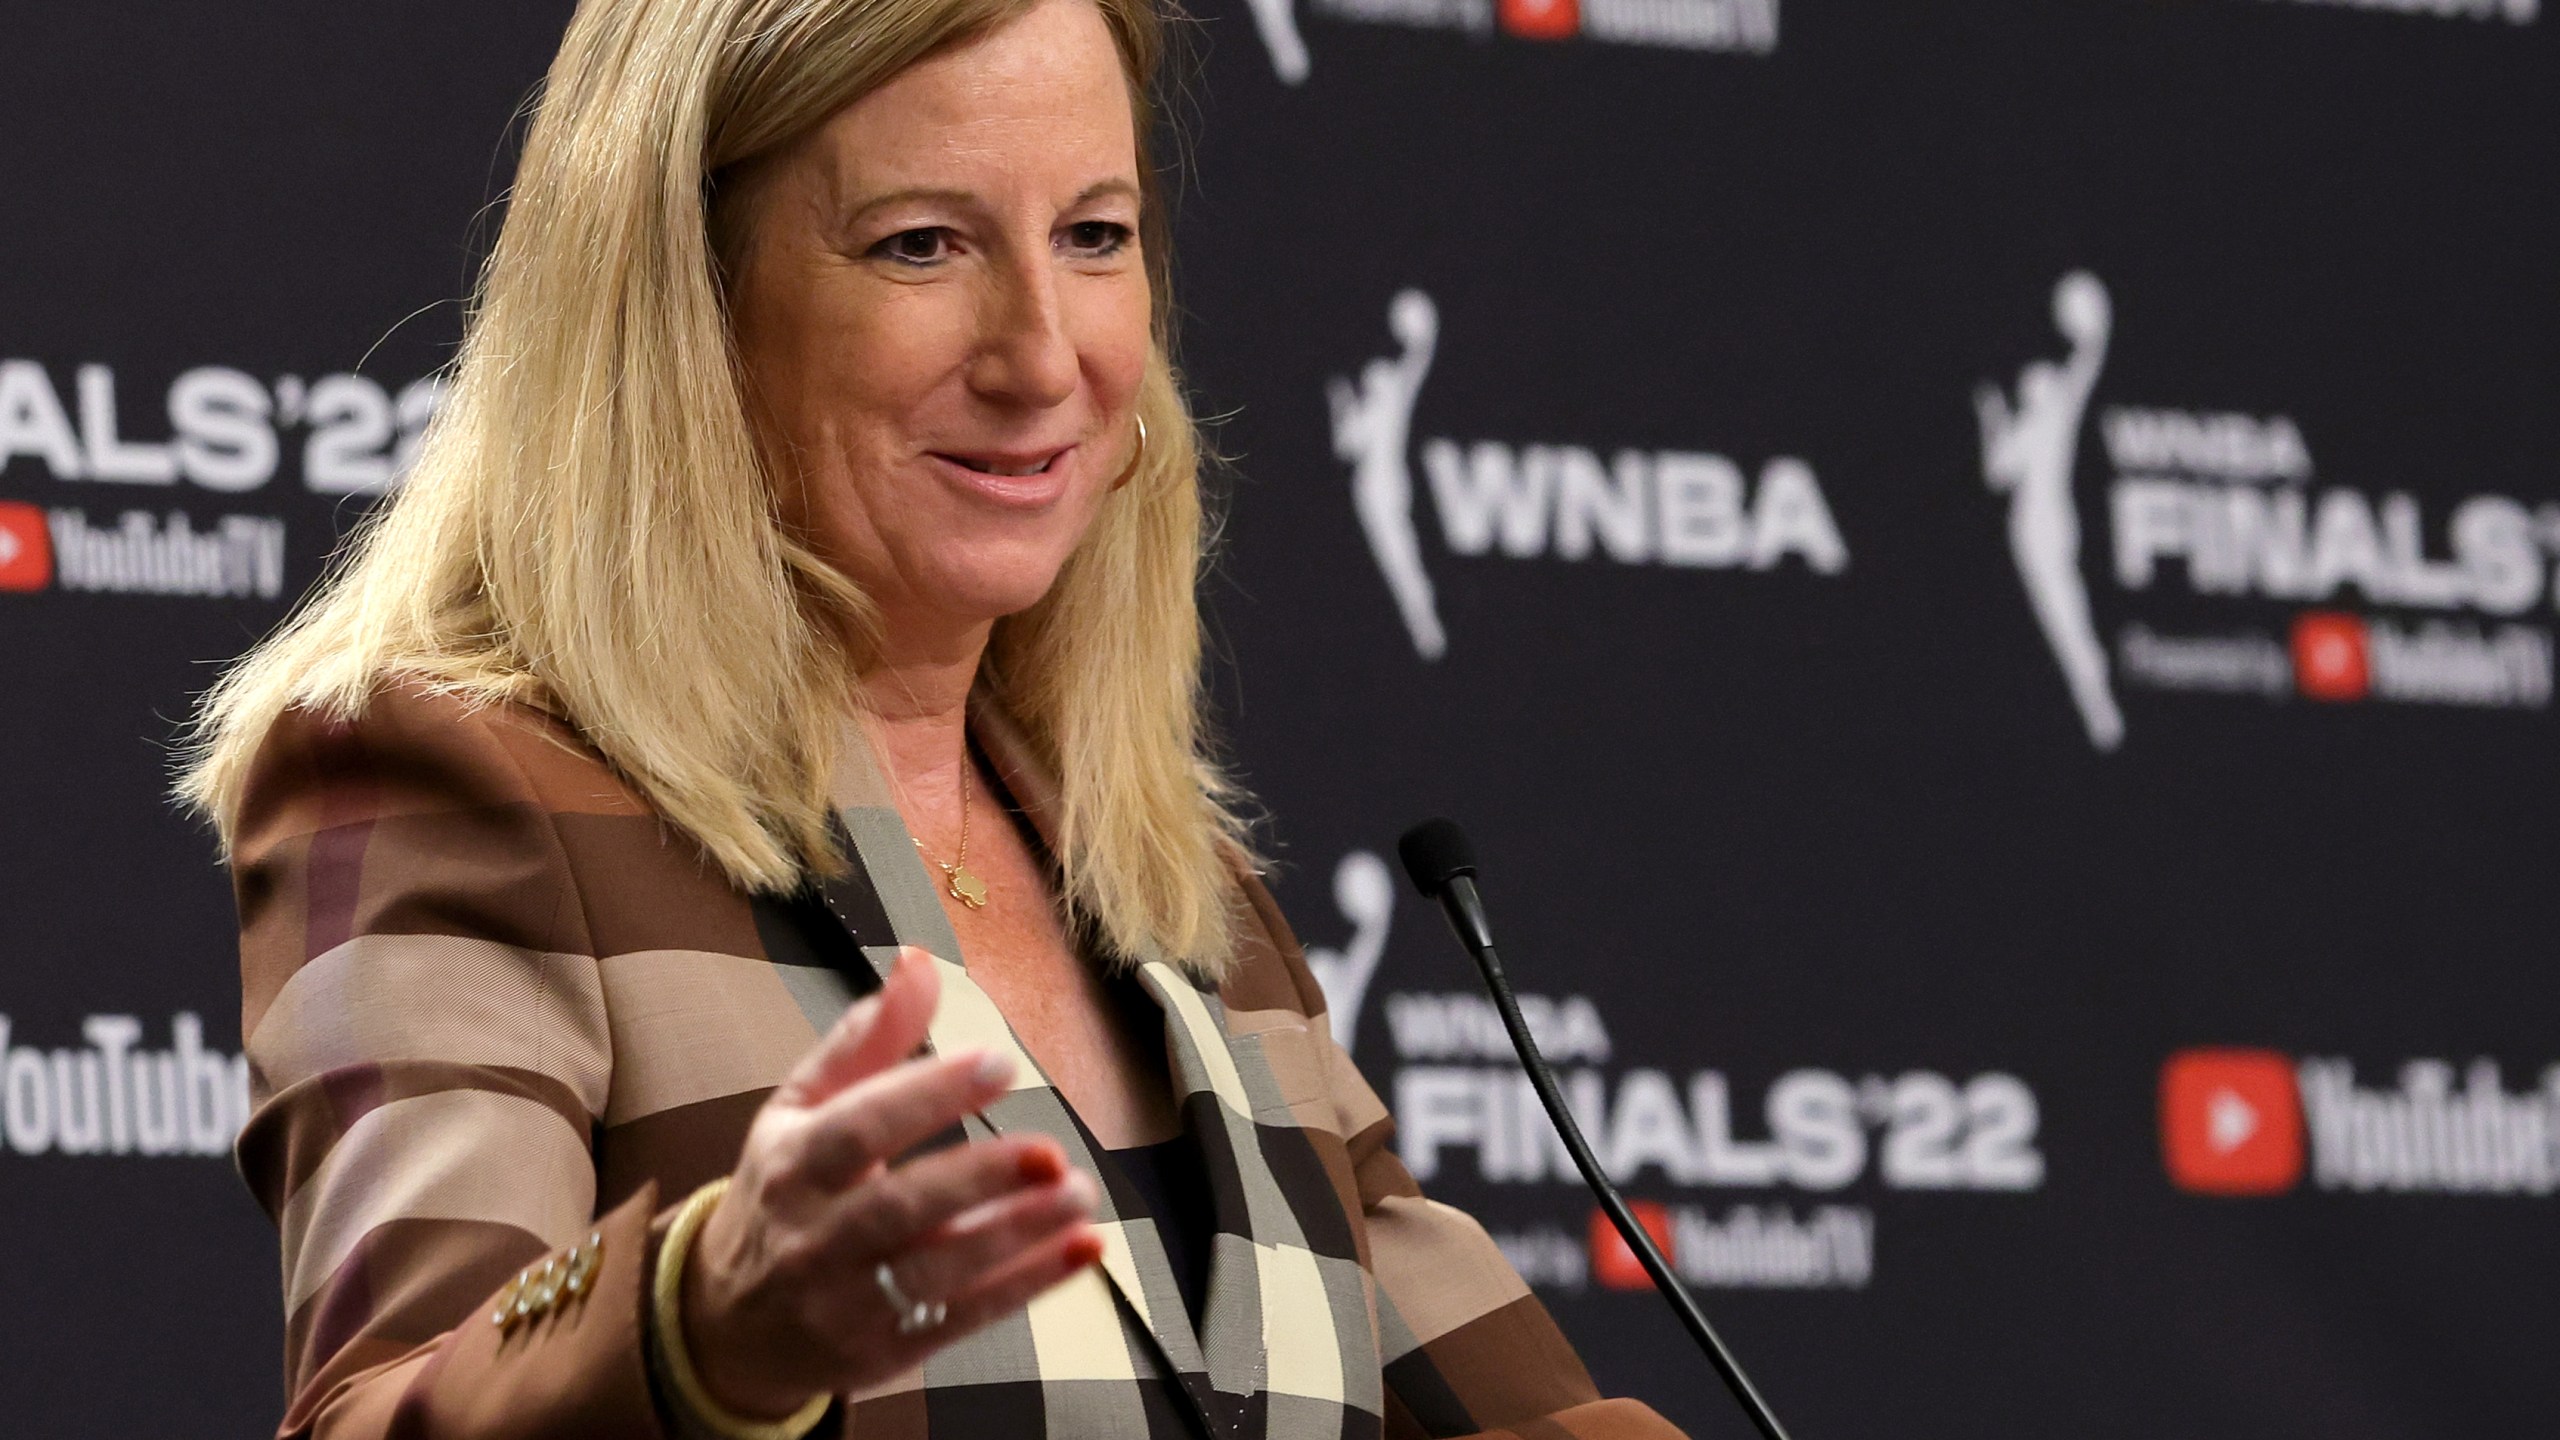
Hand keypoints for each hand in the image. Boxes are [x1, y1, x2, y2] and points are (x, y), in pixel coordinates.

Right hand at [678, 948, 1103, 1418]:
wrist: (728, 1325)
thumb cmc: (784, 1193)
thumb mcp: (803, 1110)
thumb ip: (867, 1040)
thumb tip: (920, 961)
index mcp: (794, 1164)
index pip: (859, 1127)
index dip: (926, 1095)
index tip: (998, 1062)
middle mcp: (814, 1237)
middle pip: (898, 1208)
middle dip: (978, 1179)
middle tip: (1051, 1151)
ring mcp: (847, 1302)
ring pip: (936, 1271)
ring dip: (1014, 1234)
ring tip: (1079, 1195)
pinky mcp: (884, 1351)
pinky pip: (961, 1319)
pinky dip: (1025, 1286)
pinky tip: (1082, 1251)